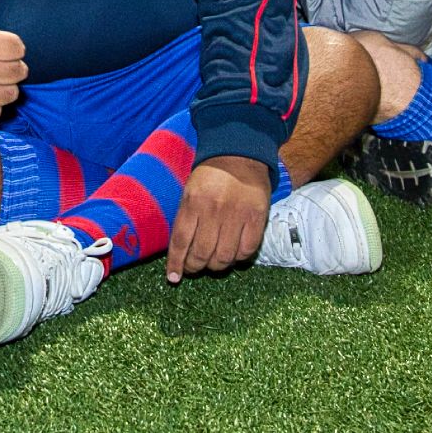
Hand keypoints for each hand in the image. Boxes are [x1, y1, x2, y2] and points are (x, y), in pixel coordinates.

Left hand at [166, 156, 270, 281]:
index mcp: (193, 202)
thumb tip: (180, 252)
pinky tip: (233, 255)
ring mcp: (237, 215)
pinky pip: (247, 250)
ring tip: (212, 264)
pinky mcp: (257, 218)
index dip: (176, 263)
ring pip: (224, 257)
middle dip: (195, 267)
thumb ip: (186, 219)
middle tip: (194, 268)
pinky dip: (238, 258)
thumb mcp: (189, 191)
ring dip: (216, 266)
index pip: (181, 241)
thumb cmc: (210, 176)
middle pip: (202, 253)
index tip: (173, 277)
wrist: (240, 155)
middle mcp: (214, 211)